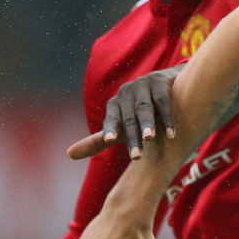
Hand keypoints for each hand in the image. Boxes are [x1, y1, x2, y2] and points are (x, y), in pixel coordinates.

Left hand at [68, 64, 184, 160]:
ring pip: (144, 108)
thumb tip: (68, 154)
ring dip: (148, 124)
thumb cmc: (141, 116)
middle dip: (133, 137)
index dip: (110, 129)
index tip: (110, 141)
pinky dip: (166, 118)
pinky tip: (171, 134)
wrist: (171, 89)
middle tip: (136, 156)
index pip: (111, 120)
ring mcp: (143, 85)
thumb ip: (98, 141)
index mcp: (114, 105)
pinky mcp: (160, 81)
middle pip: (129, 118)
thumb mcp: (121, 129)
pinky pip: (162, 101)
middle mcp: (126, 93)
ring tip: (150, 139)